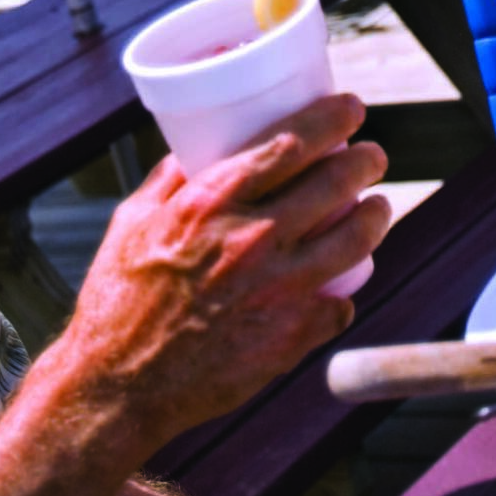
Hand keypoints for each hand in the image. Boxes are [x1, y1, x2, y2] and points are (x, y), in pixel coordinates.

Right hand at [53, 95, 389, 454]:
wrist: (118, 385)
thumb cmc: (118, 300)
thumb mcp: (131, 222)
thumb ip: (170, 181)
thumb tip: (196, 148)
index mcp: (211, 203)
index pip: (290, 142)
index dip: (331, 119)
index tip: (349, 110)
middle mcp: (251, 239)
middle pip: (335, 182)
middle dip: (365, 160)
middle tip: (371, 157)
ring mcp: (278, 290)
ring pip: (355, 239)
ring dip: (375, 216)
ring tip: (376, 209)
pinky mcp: (292, 336)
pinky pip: (340, 305)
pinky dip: (341, 294)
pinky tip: (338, 286)